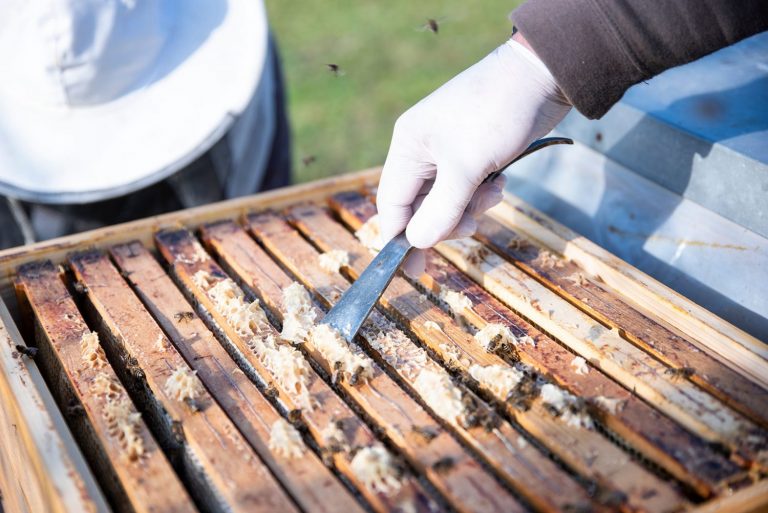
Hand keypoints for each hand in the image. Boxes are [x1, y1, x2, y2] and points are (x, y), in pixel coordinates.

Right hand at [376, 37, 570, 273]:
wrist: (541, 76)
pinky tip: (500, 181)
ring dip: (470, 206)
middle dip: (446, 220)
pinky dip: (483, 193)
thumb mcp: (466, 167)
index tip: (414, 271)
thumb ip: (441, 209)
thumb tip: (417, 243)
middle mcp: (422, 149)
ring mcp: (448, 151)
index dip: (401, 239)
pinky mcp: (473, 152)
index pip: (392, 203)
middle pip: (420, 205)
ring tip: (493, 193)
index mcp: (408, 146)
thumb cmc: (496, 114)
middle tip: (473, 225)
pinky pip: (468, 188)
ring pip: (447, 199)